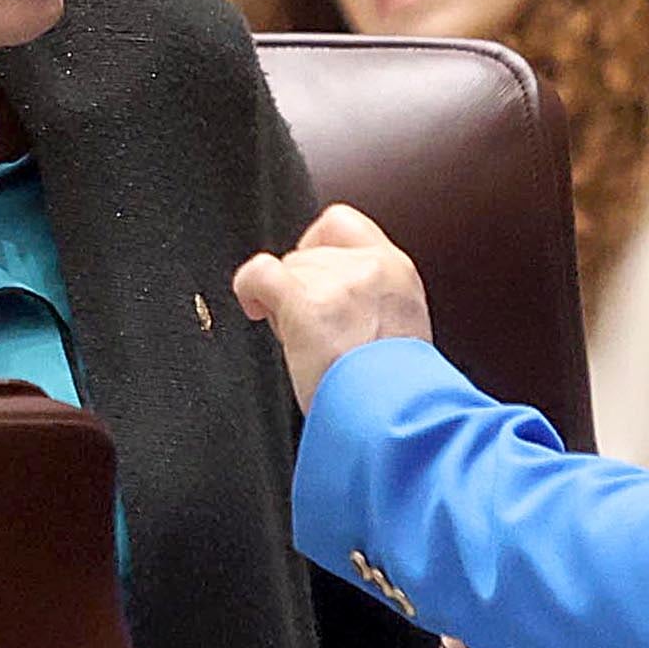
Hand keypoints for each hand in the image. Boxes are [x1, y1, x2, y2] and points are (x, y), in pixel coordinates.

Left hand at [232, 203, 432, 409]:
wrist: (394, 422)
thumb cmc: (393, 398)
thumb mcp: (399, 334)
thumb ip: (370, 303)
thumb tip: (329, 299)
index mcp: (398, 273)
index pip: (340, 225)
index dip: (316, 249)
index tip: (314, 284)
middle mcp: (372, 267)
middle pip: (308, 252)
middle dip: (302, 288)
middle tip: (312, 332)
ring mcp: (340, 281)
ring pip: (287, 267)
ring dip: (285, 301)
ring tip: (304, 342)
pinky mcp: (307, 302)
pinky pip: (260, 273)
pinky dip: (249, 288)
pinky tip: (254, 308)